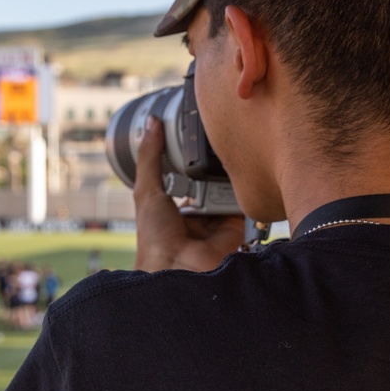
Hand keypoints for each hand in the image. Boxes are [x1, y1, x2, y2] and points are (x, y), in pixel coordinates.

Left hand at [133, 117, 244, 272]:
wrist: (178, 268)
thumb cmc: (155, 238)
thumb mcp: (146, 190)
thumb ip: (149, 156)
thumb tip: (151, 123)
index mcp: (174, 208)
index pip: (186, 176)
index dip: (190, 157)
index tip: (196, 134)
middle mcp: (197, 215)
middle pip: (209, 181)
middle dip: (212, 165)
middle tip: (215, 142)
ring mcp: (217, 221)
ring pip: (227, 189)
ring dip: (225, 176)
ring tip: (226, 157)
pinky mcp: (236, 226)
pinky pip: (243, 203)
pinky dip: (241, 191)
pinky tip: (239, 175)